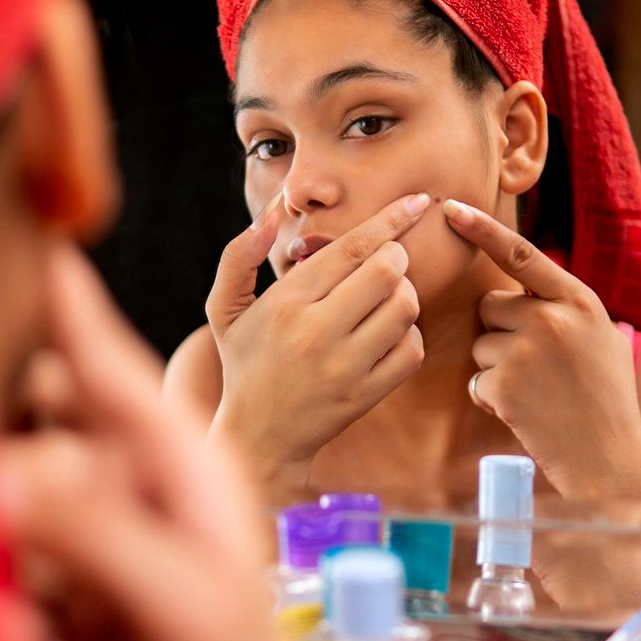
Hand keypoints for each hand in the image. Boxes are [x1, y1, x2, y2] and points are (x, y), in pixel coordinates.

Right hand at [0, 243, 308, 640]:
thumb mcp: (181, 602)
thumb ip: (95, 533)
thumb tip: (0, 472)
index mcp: (183, 471)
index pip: (118, 378)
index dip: (78, 318)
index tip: (48, 254)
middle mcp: (139, 494)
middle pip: (54, 435)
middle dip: (30, 463)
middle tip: (26, 514)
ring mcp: (108, 542)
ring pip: (28, 502)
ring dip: (31, 554)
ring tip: (80, 613)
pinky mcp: (77, 593)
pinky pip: (21, 570)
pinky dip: (29, 605)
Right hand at [206, 192, 429, 487]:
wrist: (258, 437)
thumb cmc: (245, 362)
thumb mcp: (225, 309)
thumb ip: (239, 255)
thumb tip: (270, 211)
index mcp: (285, 302)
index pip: (351, 248)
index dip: (390, 219)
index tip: (415, 202)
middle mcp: (315, 332)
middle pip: (388, 272)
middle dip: (398, 257)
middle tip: (387, 263)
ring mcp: (344, 367)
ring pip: (405, 308)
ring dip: (405, 295)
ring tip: (385, 300)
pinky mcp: (365, 395)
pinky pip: (412, 350)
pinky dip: (409, 336)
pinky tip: (387, 335)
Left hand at [443, 200, 640, 507]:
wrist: (608, 459)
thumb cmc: (604, 399)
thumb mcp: (599, 338)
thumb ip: (562, 309)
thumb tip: (516, 289)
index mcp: (580, 301)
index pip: (523, 255)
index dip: (484, 230)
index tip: (451, 207)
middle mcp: (552, 318)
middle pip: (492, 306)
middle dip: (501, 332)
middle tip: (538, 367)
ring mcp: (527, 350)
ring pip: (481, 344)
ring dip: (497, 369)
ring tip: (538, 393)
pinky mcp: (504, 383)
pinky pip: (477, 380)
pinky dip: (492, 399)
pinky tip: (526, 413)